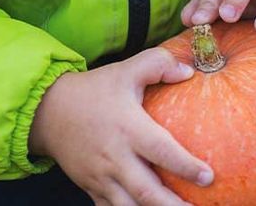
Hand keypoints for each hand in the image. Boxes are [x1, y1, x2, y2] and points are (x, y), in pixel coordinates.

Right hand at [29, 48, 211, 205]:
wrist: (46, 111)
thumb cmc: (93, 91)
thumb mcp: (126, 70)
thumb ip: (158, 64)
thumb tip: (189, 72)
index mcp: (128, 128)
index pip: (161, 151)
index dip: (185, 166)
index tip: (208, 176)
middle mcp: (114, 157)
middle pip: (146, 191)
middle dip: (172, 205)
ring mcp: (101, 176)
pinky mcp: (91, 187)